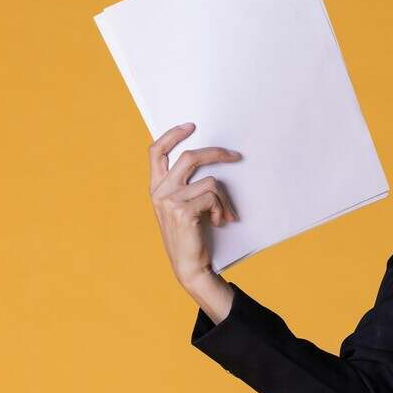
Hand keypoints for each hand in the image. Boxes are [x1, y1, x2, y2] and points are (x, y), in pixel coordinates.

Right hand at [148, 123, 242, 288]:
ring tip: (225, 214)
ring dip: (224, 199)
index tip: (191, 126)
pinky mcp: (183, 211)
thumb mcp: (181, 207)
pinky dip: (221, 209)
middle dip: (217, 153)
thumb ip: (184, 185)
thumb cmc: (190, 235)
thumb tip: (208, 159)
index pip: (156, 151)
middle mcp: (159, 191)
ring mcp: (169, 201)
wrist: (189, 266)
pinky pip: (213, 197)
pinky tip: (219, 222)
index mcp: (156, 187)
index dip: (172, 135)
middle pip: (190, 157)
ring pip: (210, 182)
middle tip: (236, 156)